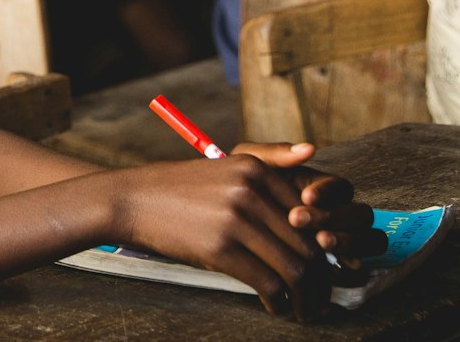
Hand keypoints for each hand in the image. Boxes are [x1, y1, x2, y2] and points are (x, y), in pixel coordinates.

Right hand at [107, 153, 333, 317]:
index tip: (327, 269)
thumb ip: (270, 161)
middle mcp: (250, 190)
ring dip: (305, 296)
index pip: (312, 213)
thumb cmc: (180, 189)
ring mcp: (235, 219)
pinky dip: (279, 301)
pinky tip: (276, 307)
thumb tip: (312, 150)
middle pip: (308, 243)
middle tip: (321, 299)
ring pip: (293, 266)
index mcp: (256, 169)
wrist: (131, 200)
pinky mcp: (219, 248)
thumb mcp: (225, 165)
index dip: (326, 247)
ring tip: (304, 309)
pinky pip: (267, 282)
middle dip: (321, 279)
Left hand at [230, 142, 385, 266]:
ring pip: (369, 238)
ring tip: (320, 242)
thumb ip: (276, 154)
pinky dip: (353, 262)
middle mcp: (340, 213)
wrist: (228, 221)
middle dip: (335, 217)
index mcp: (323, 188)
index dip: (328, 192)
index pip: (341, 187)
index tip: (306, 196)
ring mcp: (345, 238)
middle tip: (302, 220)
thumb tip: (309, 149)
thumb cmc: (242, 192)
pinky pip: (362, 263)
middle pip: (360, 214)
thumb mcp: (251, 168)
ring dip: (349, 240)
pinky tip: (330, 264)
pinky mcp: (343, 263)